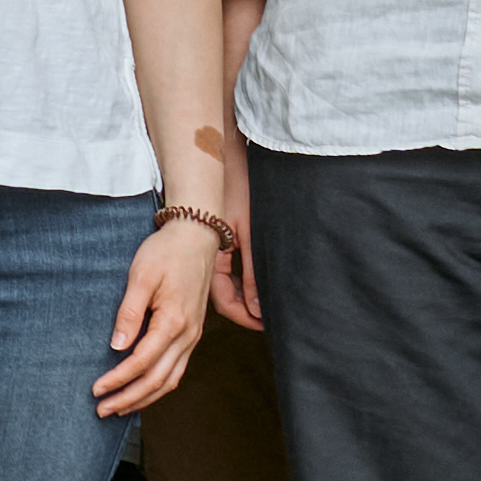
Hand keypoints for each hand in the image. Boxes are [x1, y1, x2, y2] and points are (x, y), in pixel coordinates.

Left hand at [95, 212, 224, 418]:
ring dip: (144, 397)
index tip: (96, 389)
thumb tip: (117, 347)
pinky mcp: (192, 333)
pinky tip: (142, 390)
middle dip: (128, 398)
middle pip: (157, 380)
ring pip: (170, 379)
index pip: (141, 363)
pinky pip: (177, 369)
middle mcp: (187, 335)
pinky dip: (159, 385)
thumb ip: (129, 313)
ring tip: (119, 407)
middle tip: (102, 410)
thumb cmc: (165, 252)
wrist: (196, 236)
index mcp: (173, 322)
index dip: (117, 380)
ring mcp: (193, 336)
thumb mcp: (140, 276)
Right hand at [193, 177, 260, 333]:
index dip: (245, 318)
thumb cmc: (238, 189)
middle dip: (247, 310)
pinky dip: (243, 280)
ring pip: (228, 283)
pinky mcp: (221, 239)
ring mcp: (214, 249)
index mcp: (211, 258)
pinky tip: (258, 283)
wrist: (225, 155)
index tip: (266, 325)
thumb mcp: (250, 234)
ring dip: (246, 296)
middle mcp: (209, 257)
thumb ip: (253, 274)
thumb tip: (259, 308)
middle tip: (271, 320)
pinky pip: (229, 268)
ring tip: (269, 305)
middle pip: (225, 295)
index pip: (225, 302)